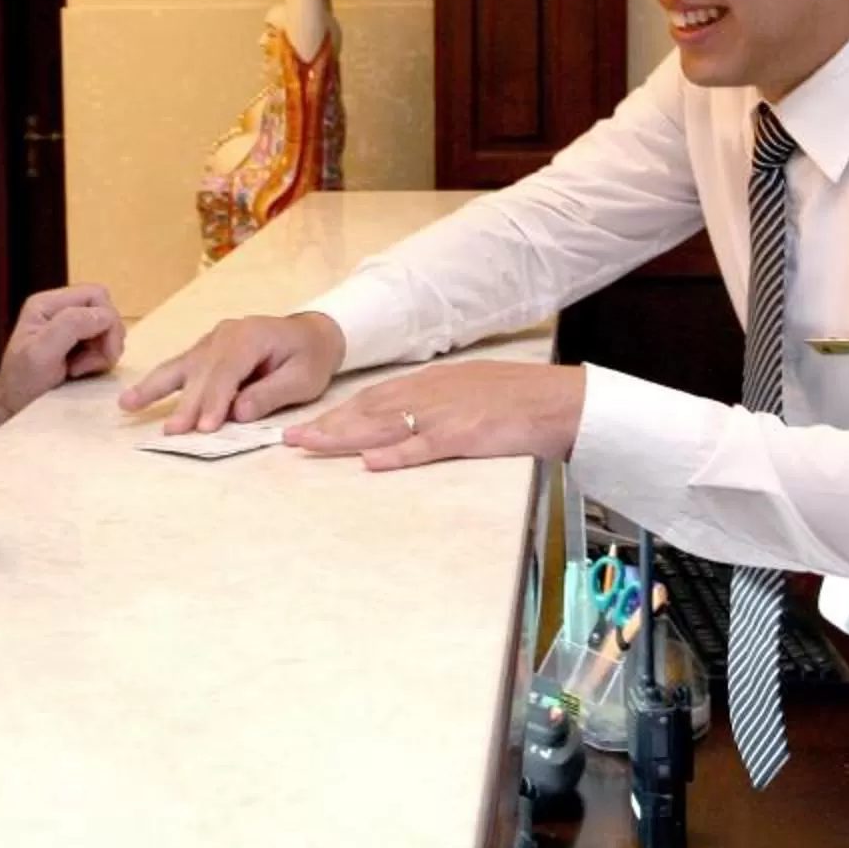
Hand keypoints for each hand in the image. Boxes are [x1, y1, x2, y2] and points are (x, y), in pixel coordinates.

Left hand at [0, 283, 124, 423]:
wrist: (14, 408)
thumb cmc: (23, 382)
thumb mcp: (42, 352)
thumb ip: (71, 325)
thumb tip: (105, 315)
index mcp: (47, 303)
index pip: (95, 295)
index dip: (106, 321)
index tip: (102, 352)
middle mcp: (59, 310)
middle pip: (105, 310)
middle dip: (106, 338)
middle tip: (90, 364)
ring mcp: (69, 327)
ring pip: (107, 329)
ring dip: (102, 352)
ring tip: (80, 370)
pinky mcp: (77, 345)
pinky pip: (104, 345)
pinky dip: (99, 360)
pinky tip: (80, 372)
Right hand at [117, 312, 346, 432]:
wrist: (311, 334)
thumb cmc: (309, 357)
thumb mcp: (303, 379)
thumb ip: (271, 393)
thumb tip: (238, 412)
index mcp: (252, 336)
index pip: (229, 371)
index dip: (216, 400)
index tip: (206, 426)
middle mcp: (226, 335)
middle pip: (203, 373)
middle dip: (189, 403)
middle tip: (176, 432)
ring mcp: (211, 341)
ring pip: (183, 368)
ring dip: (156, 389)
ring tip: (129, 406)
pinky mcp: (203, 352)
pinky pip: (177, 368)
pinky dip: (154, 384)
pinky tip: (130, 399)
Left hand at [284, 362, 583, 470]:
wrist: (558, 400)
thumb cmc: (517, 398)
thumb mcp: (467, 390)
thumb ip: (433, 402)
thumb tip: (404, 422)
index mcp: (430, 384)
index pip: (372, 398)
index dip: (338, 412)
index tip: (308, 424)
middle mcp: (430, 395)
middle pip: (368, 411)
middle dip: (327, 424)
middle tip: (289, 437)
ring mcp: (445, 415)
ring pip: (384, 425)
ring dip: (345, 436)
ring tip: (310, 445)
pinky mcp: (465, 436)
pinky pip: (424, 447)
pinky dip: (397, 455)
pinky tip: (371, 462)